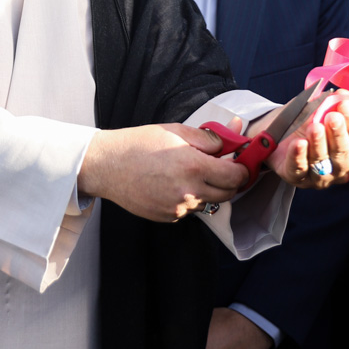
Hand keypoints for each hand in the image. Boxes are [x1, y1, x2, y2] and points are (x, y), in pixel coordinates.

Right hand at [78, 123, 248, 221]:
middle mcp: (189, 191)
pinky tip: (170, 184)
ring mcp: (179, 207)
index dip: (242, 169)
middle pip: (228, 194)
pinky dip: (188, 198)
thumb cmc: (137, 144)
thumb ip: (208, 137)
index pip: (236, 176)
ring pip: (208, 202)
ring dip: (207, 190)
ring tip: (187, 174)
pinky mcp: (168, 216)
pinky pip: (189, 209)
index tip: (239, 164)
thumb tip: (233, 135)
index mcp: (193, 166)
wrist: (106, 166)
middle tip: (220, 168)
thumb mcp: (175, 131)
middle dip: (229, 181)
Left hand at [261, 94, 348, 188]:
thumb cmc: (307, 122)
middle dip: (338, 134)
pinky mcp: (297, 179)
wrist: (277, 134)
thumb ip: (333, 103)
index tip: (346, 104)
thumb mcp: (320, 109)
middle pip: (343, 155)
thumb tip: (343, 94)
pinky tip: (299, 143)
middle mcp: (341, 169)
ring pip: (321, 162)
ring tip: (314, 127)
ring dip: (319, 144)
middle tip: (333, 117)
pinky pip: (298, 169)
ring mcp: (320, 178)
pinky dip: (298, 156)